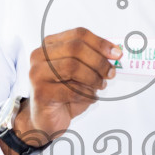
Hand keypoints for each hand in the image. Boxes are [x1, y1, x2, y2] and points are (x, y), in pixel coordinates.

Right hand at [6, 27, 120, 154]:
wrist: (46, 120)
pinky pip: (71, 90)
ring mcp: (37, 73)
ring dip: (93, 78)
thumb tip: (115, 54)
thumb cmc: (65, 94)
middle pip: (76, 48)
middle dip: (99, 60)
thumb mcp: (81, 73)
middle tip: (111, 73)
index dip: (100, 43)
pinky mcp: (41, 92)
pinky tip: (91, 98)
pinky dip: (87, 94)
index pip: (78, 34)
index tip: (117, 54)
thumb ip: (93, 61)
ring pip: (72, 66)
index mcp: (50, 45)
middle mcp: (40, 55)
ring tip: (100, 86)